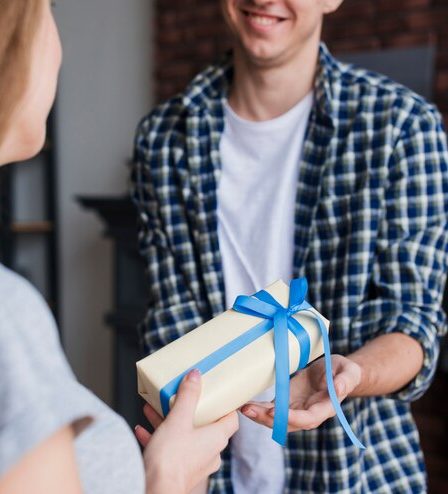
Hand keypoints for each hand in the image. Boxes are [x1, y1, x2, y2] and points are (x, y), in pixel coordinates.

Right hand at [135, 369, 238, 493]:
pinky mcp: (179, 471)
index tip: (218, 394)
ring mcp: (195, 464)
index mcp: (216, 438)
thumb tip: (195, 376)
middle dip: (189, 410)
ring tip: (155, 409)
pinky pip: (171, 450)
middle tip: (182, 398)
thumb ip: (188, 395)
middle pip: (205, 425)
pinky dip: (159, 438)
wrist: (155, 490)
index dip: (226, 406)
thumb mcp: (179, 418)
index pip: (231, 419)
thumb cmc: (171, 459)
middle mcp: (210, 452)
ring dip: (170, 422)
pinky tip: (143, 429)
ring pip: (185, 436)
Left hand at [240, 354, 360, 431]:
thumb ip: (344, 380)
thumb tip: (337, 389)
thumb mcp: (348, 371)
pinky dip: (258, 408)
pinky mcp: (287, 402)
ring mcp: (296, 409)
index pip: (307, 418)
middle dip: (267, 419)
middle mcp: (308, 413)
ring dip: (259, 415)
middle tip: (248, 410)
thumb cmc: (344, 371)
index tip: (274, 411)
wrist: (335, 372)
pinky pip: (272, 409)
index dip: (291, 417)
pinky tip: (245, 404)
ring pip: (276, 419)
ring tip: (242, 407)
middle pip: (287, 423)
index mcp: (325, 408)